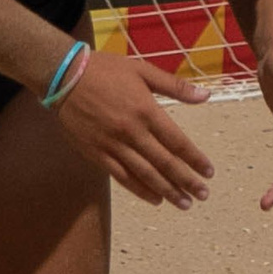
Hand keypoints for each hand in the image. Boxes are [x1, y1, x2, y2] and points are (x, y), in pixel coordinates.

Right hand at [54, 46, 215, 208]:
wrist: (64, 76)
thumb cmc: (105, 70)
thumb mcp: (143, 70)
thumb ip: (175, 86)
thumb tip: (206, 95)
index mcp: (146, 110)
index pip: (177, 141)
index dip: (194, 159)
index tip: (208, 172)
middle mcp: (132, 131)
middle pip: (164, 162)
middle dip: (186, 181)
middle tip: (203, 195)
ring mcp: (113, 145)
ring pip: (145, 174)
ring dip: (167, 191)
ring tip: (184, 203)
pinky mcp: (96, 153)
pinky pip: (122, 176)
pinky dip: (139, 190)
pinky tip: (154, 198)